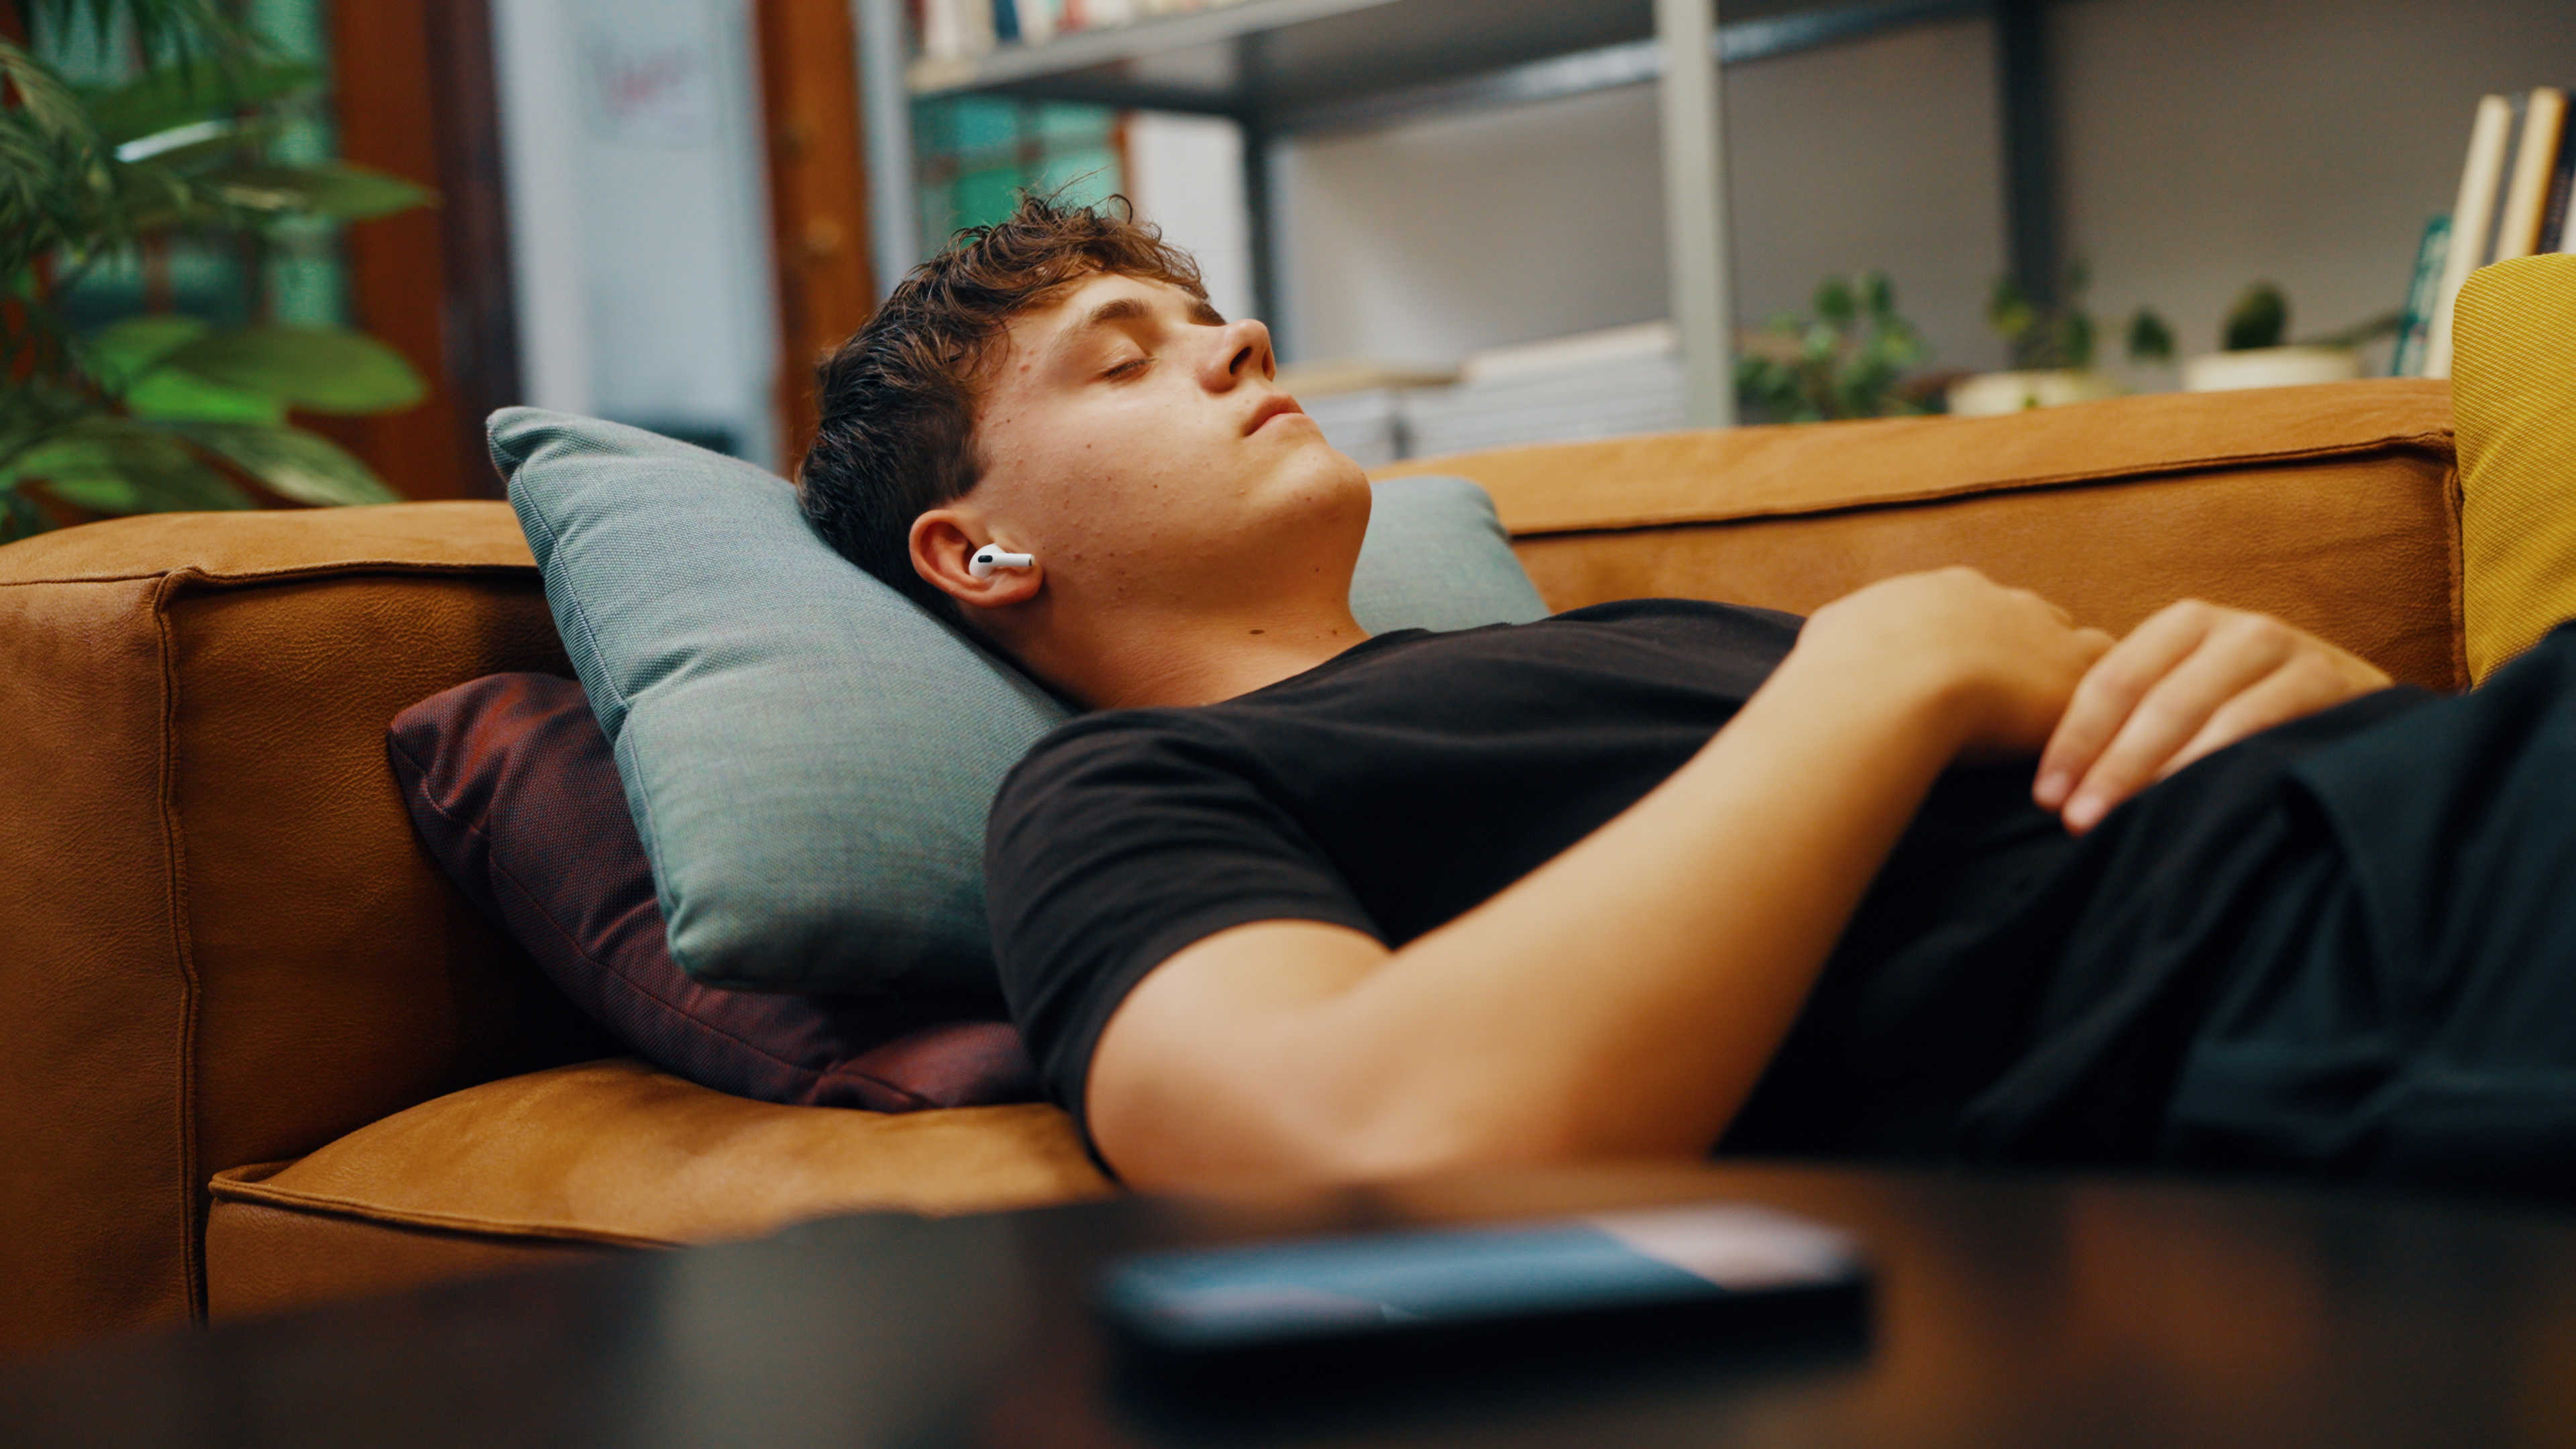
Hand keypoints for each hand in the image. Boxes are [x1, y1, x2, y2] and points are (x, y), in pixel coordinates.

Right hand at [1801, 568, 2114, 760]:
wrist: (1885, 691)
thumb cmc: (1846, 670)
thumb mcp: (1832, 634)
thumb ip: (1845, 633)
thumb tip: (1832, 642)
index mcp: (1948, 591)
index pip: (1980, 605)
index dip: (1980, 637)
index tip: (1970, 670)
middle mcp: (2003, 602)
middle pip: (2037, 618)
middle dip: (2031, 650)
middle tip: (2017, 697)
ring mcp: (2045, 637)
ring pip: (2083, 645)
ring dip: (2073, 676)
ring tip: (2065, 722)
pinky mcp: (2074, 680)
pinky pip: (2112, 682)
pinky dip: (2104, 707)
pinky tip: (2089, 738)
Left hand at [2033, 600, 2391, 833]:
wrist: (2362, 709)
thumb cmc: (2254, 710)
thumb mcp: (2193, 698)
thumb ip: (2137, 719)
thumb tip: (2059, 783)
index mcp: (2185, 624)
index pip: (2112, 680)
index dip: (2074, 740)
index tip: (2047, 797)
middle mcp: (2235, 627)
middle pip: (2155, 700)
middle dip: (2111, 765)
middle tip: (2076, 820)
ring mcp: (2288, 649)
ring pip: (2207, 713)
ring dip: (2159, 773)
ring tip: (2122, 821)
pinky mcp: (2331, 680)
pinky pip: (2262, 726)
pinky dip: (2221, 765)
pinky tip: (2195, 806)